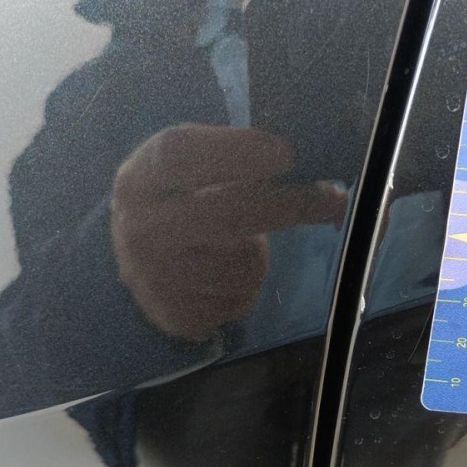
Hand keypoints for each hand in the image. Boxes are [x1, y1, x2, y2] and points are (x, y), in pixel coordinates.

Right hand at [110, 124, 347, 341]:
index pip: (182, 153)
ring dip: (258, 254)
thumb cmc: (179, 203)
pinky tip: (221, 278)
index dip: (236, 150)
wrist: (135, 261)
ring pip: (246, 263)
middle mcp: (140, 228)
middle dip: (289, 204)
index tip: (286, 154)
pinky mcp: (175, 316)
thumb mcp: (191, 172)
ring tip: (233, 246)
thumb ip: (240, 164)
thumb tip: (325, 180)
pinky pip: (241, 299)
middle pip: (228, 211)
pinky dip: (245, 288)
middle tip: (331, 198)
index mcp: (140, 178)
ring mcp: (154, 278)